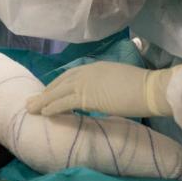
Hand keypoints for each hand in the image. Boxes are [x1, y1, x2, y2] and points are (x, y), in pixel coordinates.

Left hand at [25, 61, 176, 117]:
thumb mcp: (119, 82)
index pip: (70, 76)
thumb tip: (102, 96)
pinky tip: (44, 113)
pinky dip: (52, 107)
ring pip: (58, 92)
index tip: (48, 93)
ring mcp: (86, 83)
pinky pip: (64, 102)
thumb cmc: (142, 87)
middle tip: (32, 101)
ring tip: (30, 109)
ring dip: (42, 101)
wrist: (151, 89)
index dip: (58, 85)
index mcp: (96, 67)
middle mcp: (88, 72)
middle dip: (45, 92)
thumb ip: (106, 87)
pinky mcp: (87, 97)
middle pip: (60, 82)